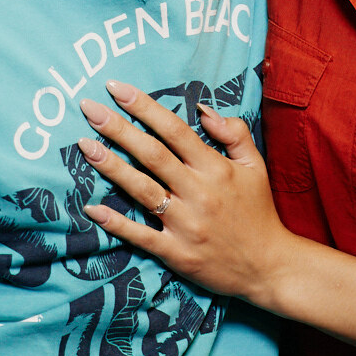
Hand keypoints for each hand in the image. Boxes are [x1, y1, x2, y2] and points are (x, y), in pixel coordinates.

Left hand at [75, 80, 297, 305]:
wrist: (269, 267)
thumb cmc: (258, 213)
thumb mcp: (255, 166)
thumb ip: (233, 133)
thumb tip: (202, 108)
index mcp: (215, 169)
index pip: (174, 130)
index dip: (144, 107)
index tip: (117, 88)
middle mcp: (198, 193)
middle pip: (152, 154)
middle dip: (118, 128)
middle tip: (89, 107)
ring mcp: (186, 224)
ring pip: (142, 189)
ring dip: (111, 167)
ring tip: (85, 146)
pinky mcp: (177, 253)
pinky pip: (141, 235)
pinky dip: (116, 223)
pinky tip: (92, 208)